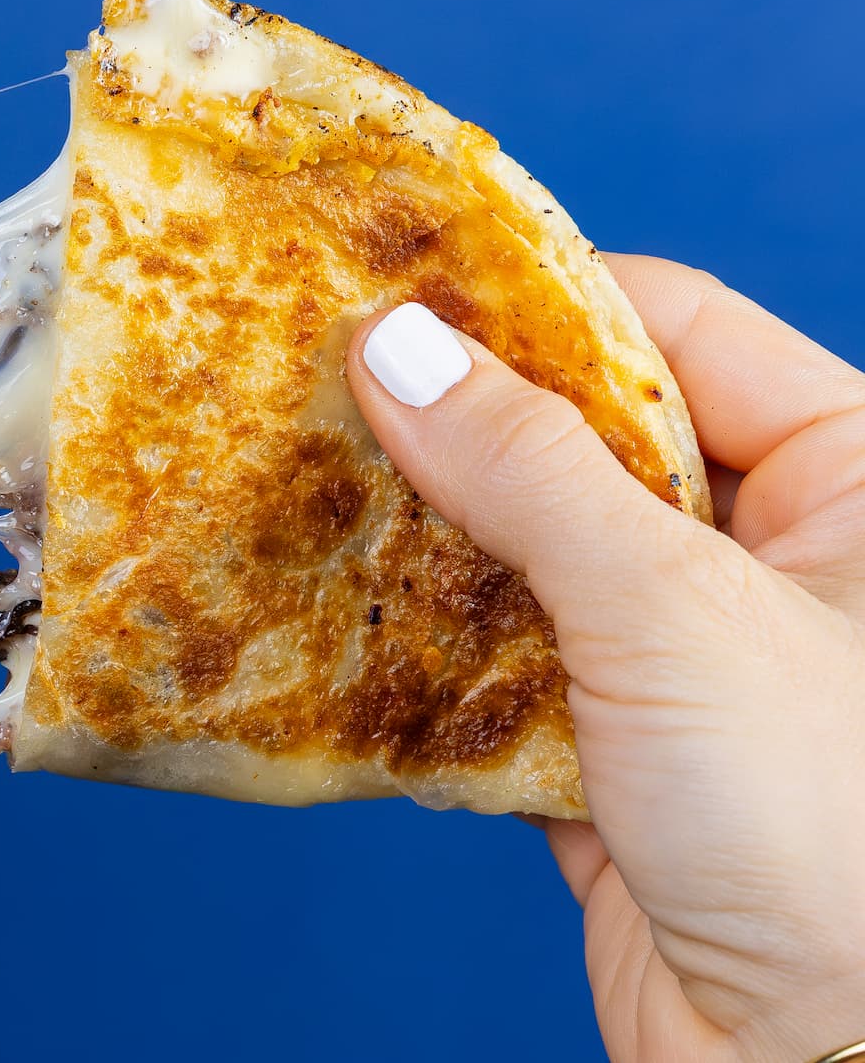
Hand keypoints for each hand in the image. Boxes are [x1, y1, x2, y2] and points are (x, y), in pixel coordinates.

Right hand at [349, 256, 864, 1061]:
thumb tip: (392, 345)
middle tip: (317, 385)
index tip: (393, 289)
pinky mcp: (617, 749)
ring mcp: (691, 652)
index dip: (533, 301)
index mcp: (850, 476)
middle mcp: (777, 552)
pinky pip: (503, 658)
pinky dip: (427, 642)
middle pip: (589, 435)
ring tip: (304, 485)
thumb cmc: (823, 824)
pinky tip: (339, 615)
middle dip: (457, 421)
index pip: (677, 327)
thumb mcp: (670, 610)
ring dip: (427, 534)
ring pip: (533, 549)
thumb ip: (526, 467)